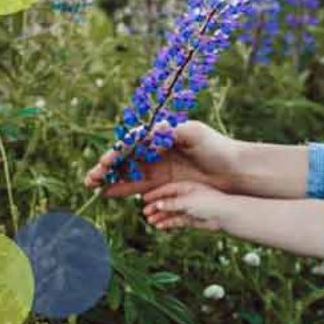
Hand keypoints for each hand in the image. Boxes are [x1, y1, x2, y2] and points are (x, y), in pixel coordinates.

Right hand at [83, 120, 239, 197]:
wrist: (233, 171)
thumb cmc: (216, 148)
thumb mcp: (195, 134)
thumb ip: (173, 132)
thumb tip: (152, 130)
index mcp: (160, 134)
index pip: (132, 143)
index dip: (117, 153)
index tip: (105, 162)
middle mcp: (154, 149)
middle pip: (125, 158)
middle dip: (106, 167)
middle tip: (90, 177)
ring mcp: (156, 167)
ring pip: (126, 173)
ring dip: (108, 179)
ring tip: (92, 185)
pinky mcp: (161, 183)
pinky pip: (136, 186)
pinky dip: (121, 189)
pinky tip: (107, 193)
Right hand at [141, 181, 231, 231]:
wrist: (225, 216)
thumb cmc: (208, 203)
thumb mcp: (188, 201)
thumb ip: (172, 203)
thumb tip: (157, 205)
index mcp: (187, 186)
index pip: (167, 189)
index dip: (155, 193)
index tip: (144, 199)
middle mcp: (187, 196)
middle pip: (168, 201)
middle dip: (156, 206)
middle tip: (145, 212)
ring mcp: (190, 208)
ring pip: (172, 212)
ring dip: (161, 216)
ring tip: (150, 221)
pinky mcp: (193, 219)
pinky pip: (178, 221)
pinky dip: (169, 223)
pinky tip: (160, 227)